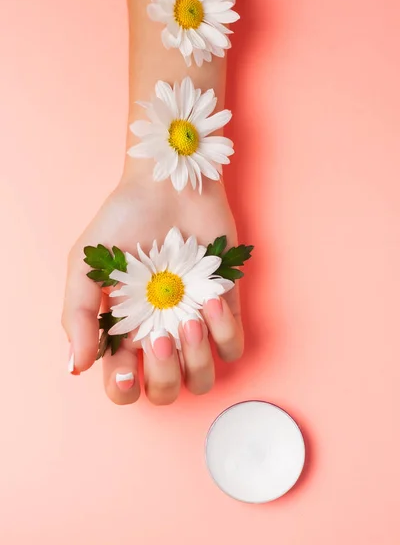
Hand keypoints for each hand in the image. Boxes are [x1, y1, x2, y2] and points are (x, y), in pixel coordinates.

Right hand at [62, 172, 243, 404]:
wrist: (167, 187)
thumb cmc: (122, 222)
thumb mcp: (86, 266)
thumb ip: (78, 317)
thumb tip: (76, 368)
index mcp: (123, 332)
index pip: (122, 385)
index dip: (123, 388)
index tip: (125, 365)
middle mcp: (159, 334)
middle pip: (164, 391)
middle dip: (163, 375)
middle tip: (160, 337)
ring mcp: (193, 323)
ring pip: (201, 377)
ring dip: (197, 359)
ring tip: (189, 320)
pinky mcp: (225, 307)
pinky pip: (233, 347)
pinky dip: (225, 333)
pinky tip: (211, 300)